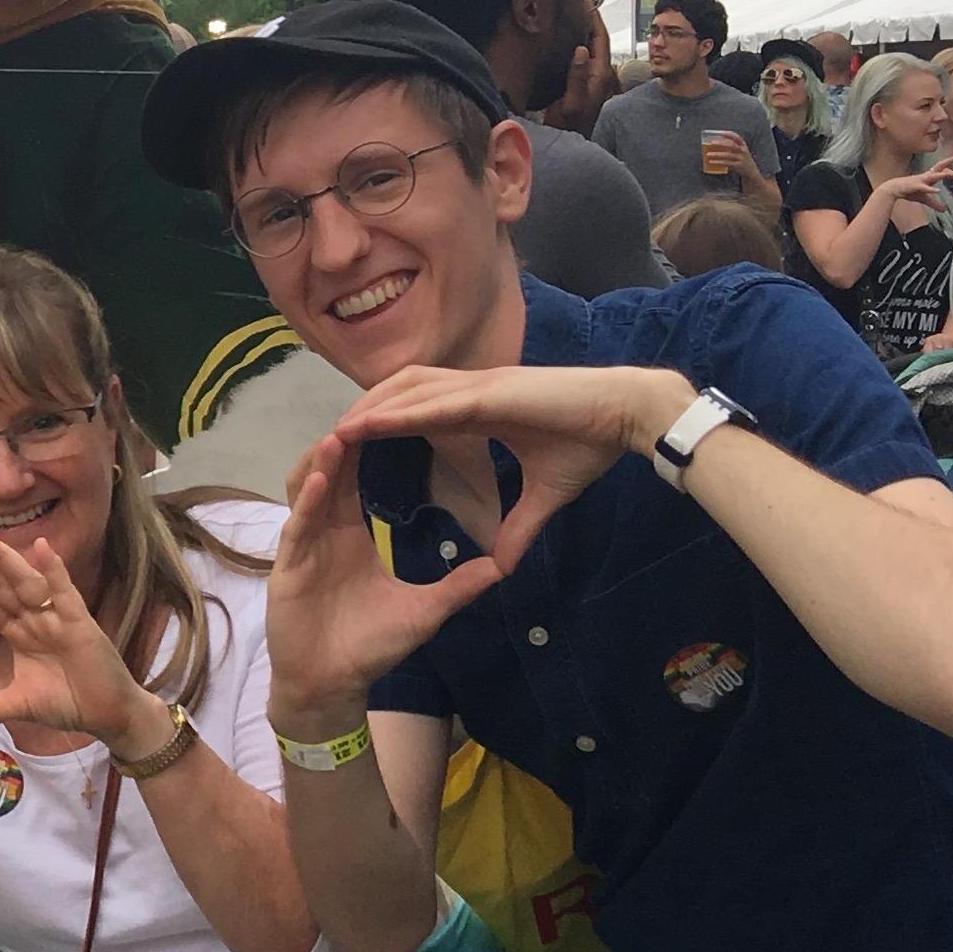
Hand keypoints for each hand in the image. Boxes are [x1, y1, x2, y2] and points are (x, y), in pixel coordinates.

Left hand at [0, 535, 179, 754]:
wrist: (108, 716)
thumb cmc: (68, 704)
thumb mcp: (19, 707)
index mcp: (21, 633)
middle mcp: (37, 620)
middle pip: (2, 588)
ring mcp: (59, 618)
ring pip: (27, 584)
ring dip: (6, 561)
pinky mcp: (81, 624)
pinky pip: (65, 593)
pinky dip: (55, 571)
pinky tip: (42, 547)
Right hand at [263, 432, 500, 728]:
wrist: (333, 686)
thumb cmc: (370, 647)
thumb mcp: (425, 611)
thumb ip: (458, 585)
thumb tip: (501, 566)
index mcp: (350, 533)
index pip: (357, 477)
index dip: (370, 445)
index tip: (395, 414)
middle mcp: (323, 531)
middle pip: (330, 472)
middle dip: (345, 439)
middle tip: (367, 405)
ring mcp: (303, 546)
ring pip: (307, 490)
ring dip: (322, 462)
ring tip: (342, 432)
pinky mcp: (288, 567)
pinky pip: (297, 526)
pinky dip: (308, 501)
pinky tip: (323, 480)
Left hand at [329, 362, 699, 585]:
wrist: (628, 415)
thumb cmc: (591, 444)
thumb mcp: (546, 497)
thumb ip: (520, 527)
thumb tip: (503, 564)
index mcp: (479, 409)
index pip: (416, 416)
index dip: (382, 430)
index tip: (349, 455)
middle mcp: (471, 391)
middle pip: (398, 398)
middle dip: (361, 418)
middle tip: (324, 447)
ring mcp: (478, 387)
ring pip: (404, 393)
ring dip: (365, 411)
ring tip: (329, 437)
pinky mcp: (490, 393)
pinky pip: (430, 402)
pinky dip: (394, 411)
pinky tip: (364, 426)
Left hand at [699, 129, 745, 177]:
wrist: (751, 170)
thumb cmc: (741, 158)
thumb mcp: (739, 150)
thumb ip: (731, 146)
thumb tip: (714, 143)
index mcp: (743, 145)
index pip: (737, 137)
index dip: (729, 134)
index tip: (721, 133)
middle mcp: (743, 150)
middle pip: (732, 145)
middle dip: (721, 143)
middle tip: (712, 142)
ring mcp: (741, 158)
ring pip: (728, 155)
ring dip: (717, 154)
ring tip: (708, 154)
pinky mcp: (738, 165)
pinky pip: (727, 163)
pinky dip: (718, 162)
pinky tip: (711, 161)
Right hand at [880, 162, 952, 226]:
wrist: (894, 189)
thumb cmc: (909, 191)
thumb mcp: (924, 199)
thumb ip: (935, 204)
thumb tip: (944, 210)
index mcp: (929, 176)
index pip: (942, 168)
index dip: (951, 168)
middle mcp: (927, 176)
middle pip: (940, 165)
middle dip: (950, 160)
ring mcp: (921, 180)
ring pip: (934, 175)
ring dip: (944, 174)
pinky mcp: (915, 186)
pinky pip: (924, 187)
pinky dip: (931, 189)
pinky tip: (937, 191)